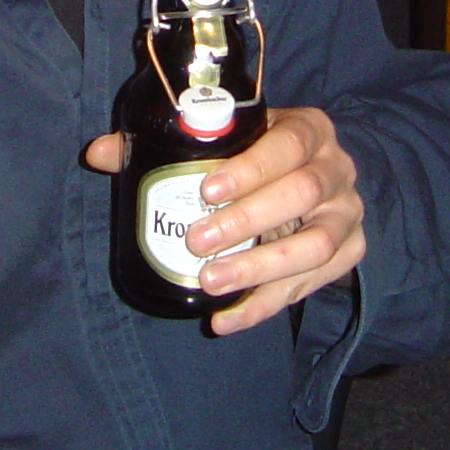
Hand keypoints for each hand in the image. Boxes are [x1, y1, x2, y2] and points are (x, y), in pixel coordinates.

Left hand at [82, 106, 364, 335]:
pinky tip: (226, 319)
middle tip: (196, 241)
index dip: (250, 168)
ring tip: (211, 283)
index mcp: (308, 130)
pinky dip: (266, 305)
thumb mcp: (224, 142)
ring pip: (316, 245)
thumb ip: (164, 143)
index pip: (287, 144)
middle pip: (302, 193)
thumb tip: (100, 153)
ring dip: (260, 268)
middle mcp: (337, 168)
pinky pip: (313, 284)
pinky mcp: (349, 252)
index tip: (205, 190)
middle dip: (247, 220)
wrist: (315, 182)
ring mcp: (347, 213)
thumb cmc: (258, 156)